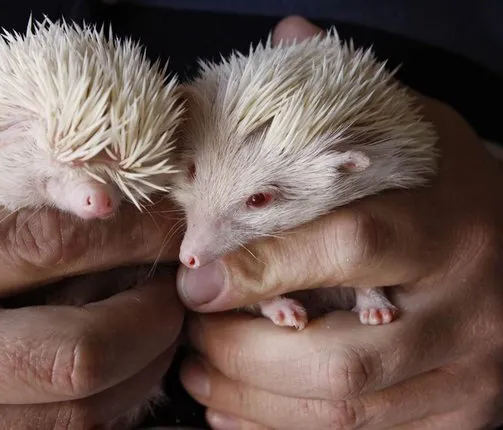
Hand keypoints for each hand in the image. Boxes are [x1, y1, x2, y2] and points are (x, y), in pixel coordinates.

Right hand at [0, 124, 183, 427]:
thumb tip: (72, 140)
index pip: (47, 246)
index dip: (132, 236)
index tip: (175, 228)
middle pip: (77, 354)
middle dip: (152, 321)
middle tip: (175, 292)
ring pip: (77, 415)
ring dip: (141, 372)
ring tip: (155, 332)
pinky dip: (103, 411)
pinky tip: (113, 376)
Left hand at [175, 17, 502, 429]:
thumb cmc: (453, 192)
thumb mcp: (418, 133)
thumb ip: (347, 101)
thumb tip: (283, 37)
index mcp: (449, 226)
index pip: (349, 248)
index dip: (262, 267)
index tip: (194, 277)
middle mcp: (468, 309)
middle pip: (340, 355)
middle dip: (243, 353)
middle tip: (188, 333)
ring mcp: (469, 373)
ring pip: (346, 410)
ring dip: (253, 400)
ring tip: (198, 374)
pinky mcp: (460, 415)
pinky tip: (237, 411)